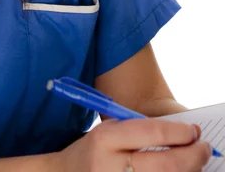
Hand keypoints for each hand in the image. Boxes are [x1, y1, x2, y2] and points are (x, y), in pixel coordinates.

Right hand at [55, 118, 211, 171]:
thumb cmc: (94, 151)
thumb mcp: (108, 132)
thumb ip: (138, 131)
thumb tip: (183, 134)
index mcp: (105, 139)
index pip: (151, 133)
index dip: (179, 132)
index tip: (193, 131)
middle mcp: (110, 167)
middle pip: (165, 165)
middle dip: (192, 156)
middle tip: (203, 148)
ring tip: (194, 162)